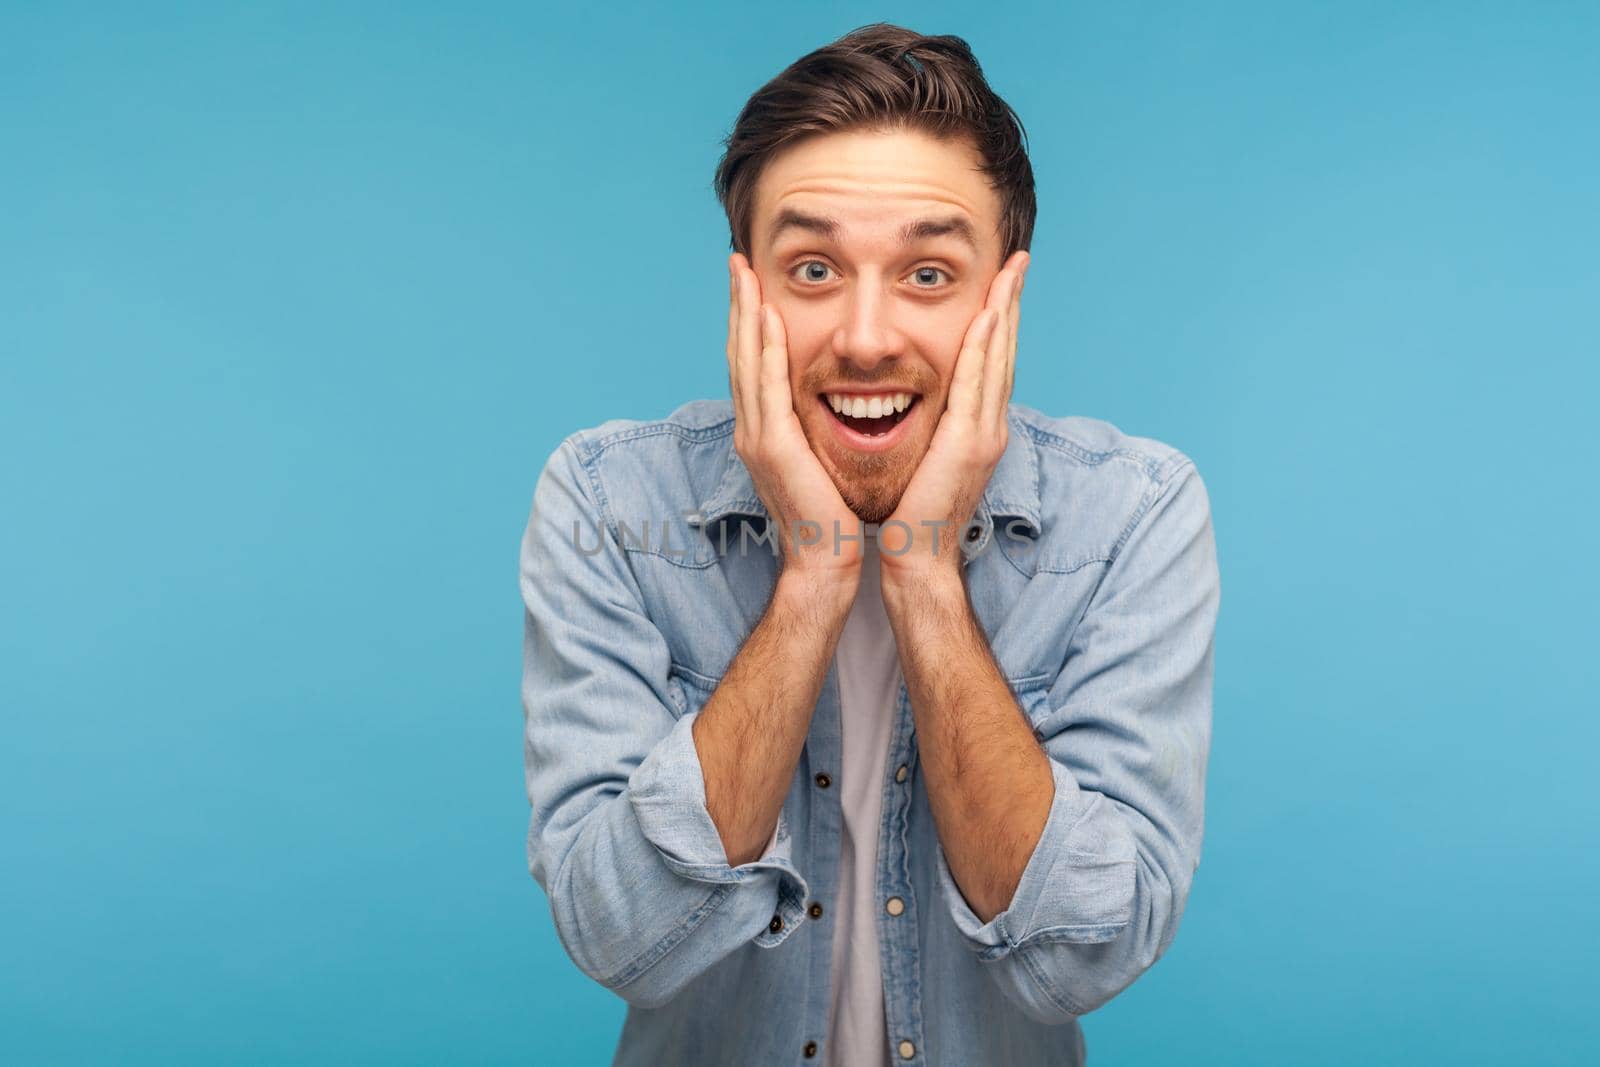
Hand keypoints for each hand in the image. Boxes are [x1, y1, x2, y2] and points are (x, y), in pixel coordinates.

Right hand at [726, 253, 862, 586]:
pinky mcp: (772, 448)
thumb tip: (830, 403)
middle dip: (739, 305)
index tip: (752, 282)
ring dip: (745, 315)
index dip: (750, 320)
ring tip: (745, 274)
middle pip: (741, 353)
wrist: (827, 561)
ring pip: (746, 362)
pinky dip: (766, 351)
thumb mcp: (819, 460)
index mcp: (765, 431)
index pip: (754, 363)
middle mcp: (753, 429)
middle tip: (738, 261)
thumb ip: (814, 429)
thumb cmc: (832, 515)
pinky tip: (769, 319)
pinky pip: (767, 389)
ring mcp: (757, 438)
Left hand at [879, 250, 1029, 583]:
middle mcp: (988, 425)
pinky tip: (988, 314)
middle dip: (1011, 302)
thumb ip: (925, 429)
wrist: (914, 559)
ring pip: (998, 358)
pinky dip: (985, 347)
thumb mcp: (920, 460)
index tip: (999, 281)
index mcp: (975, 428)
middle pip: (1003, 350)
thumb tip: (908, 405)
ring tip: (1011, 270)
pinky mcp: (970, 444)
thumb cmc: (908, 515)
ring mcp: (985, 434)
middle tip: (1018, 259)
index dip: (997, 319)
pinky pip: (978, 383)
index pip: (988, 361)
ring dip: (1005, 310)